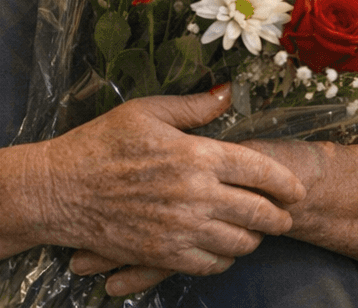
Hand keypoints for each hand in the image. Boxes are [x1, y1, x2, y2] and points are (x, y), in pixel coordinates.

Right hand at [48, 86, 303, 296]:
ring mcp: (181, 229)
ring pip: (238, 243)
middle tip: (284, 216)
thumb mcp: (147, 111)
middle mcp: (196, 196)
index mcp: (196, 156)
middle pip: (258, 213)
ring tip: (253, 232)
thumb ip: (195, 106)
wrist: (61, 190)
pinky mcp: (163, 255)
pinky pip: (210, 265)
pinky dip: (223, 259)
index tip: (296, 189)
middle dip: (278, 217)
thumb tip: (229, 92)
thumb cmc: (102, 144)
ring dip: (252, 239)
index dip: (284, 182)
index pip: (259, 170)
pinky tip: (221, 249)